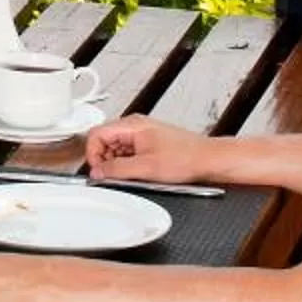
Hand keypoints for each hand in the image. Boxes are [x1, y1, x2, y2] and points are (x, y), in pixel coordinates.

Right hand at [86, 114, 211, 185]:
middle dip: (105, 161)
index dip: (92, 154)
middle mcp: (135, 127)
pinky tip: (139, 174)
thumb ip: (117, 170)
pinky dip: (128, 166)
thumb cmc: (186, 158)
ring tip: (131, 176)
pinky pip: (128, 154)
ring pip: (116, 149)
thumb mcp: (146, 167)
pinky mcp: (149, 145)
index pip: (96, 134)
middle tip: (113, 177)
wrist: (208, 160)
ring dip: (117, 165)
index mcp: (132, 125)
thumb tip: (97, 172)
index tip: (98, 171)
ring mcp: (142, 135)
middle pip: (104, 141)